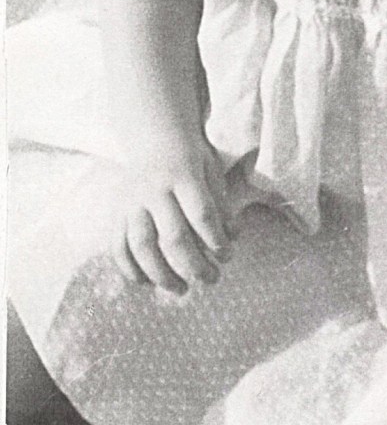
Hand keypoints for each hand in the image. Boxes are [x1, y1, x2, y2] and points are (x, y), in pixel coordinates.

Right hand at [112, 136, 234, 292]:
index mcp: (183, 175)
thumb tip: (231, 239)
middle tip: (211, 280)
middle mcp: (154, 189)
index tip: (227, 257)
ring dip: (162, 274)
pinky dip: (130, 269)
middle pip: (173, 236)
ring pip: (142, 246)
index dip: (216, 240)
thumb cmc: (190, 158)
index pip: (201, 215)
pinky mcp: (117, 212)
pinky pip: (118, 246)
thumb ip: (221, 204)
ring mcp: (132, 202)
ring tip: (182, 289)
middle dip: (194, 265)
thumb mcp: (212, 171)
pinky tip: (147, 283)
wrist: (153, 135)